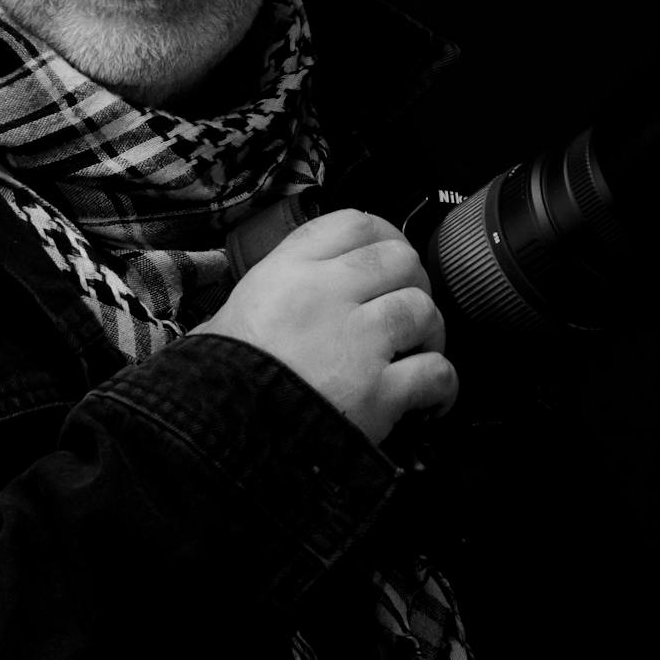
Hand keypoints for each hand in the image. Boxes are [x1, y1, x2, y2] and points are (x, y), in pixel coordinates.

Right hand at [192, 209, 457, 443]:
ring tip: (419, 352)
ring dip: (430, 332)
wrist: (217, 436)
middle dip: (412, 283)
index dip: (383, 235)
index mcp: (289, 271)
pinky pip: (436, 373)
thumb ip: (264, 297)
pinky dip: (443, 386)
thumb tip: (275, 299)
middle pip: (401, 259)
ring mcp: (357, 341)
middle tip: (404, 309)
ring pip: (424, 310)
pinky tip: (432, 400)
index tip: (388, 255)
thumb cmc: (216, 381)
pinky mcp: (378, 392)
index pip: (354, 223)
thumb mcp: (224, 316)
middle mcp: (328, 294)